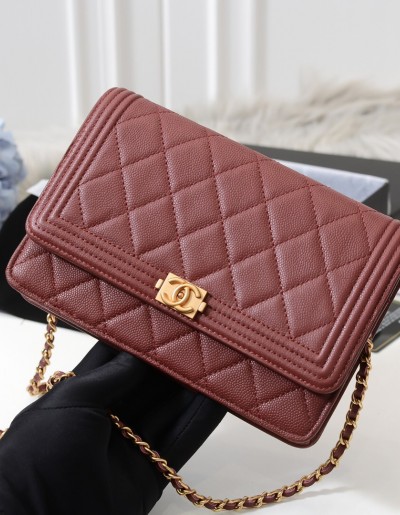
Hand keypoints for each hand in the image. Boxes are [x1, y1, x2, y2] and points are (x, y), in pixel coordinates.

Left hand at [0, 341, 225, 514]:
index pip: (119, 362)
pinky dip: (201, 423)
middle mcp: (108, 419)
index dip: (143, 343)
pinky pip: (180, 444)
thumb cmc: (38, 455)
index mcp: (82, 398)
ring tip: (220, 364)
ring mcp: (130, 447)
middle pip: (149, 385)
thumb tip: (139, 352)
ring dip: (193, 390)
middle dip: (173, 364)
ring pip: (169, 411)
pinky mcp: (149, 476)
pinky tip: (221, 401)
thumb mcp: (70, 403)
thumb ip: (110, 375)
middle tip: (202, 340)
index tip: (168, 323)